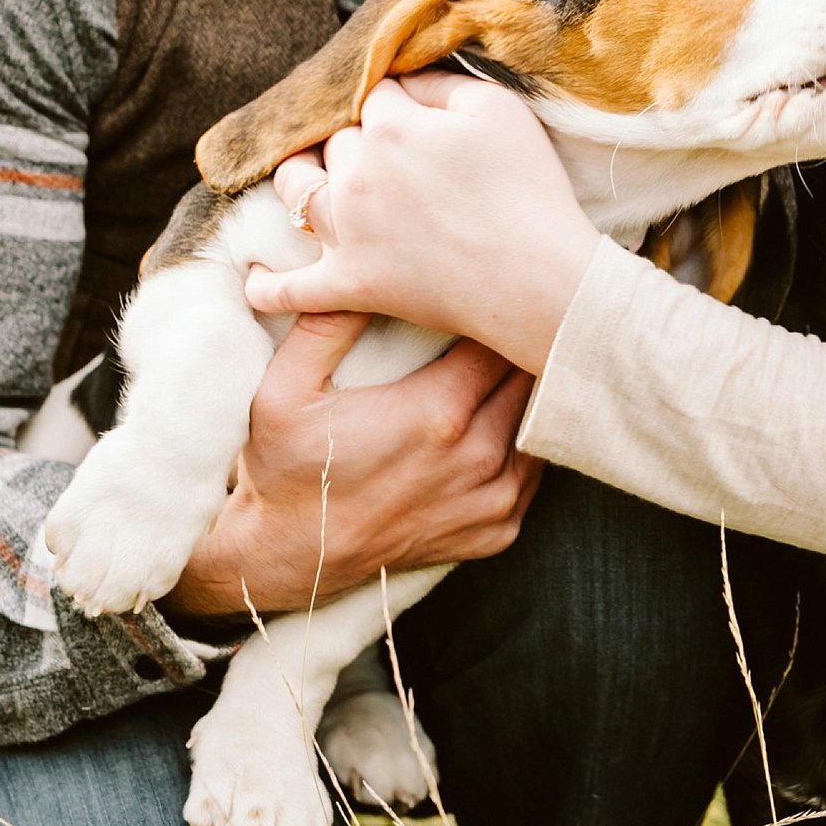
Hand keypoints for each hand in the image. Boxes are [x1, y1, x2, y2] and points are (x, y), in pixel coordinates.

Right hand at [164, 316, 541, 618]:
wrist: (288, 557)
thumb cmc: (284, 468)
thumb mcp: (284, 389)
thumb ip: (326, 324)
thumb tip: (358, 269)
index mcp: (438, 412)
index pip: (503, 341)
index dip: (497, 313)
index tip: (484, 295)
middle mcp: (477, 458)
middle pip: (530, 379)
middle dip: (518, 348)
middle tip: (503, 321)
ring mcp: (492, 501)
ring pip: (541, 424)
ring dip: (527, 395)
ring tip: (507, 367)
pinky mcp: (496, 532)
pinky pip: (535, 475)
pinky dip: (525, 446)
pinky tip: (502, 423)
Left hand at [245, 72, 602, 372]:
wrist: (535, 278)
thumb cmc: (527, 190)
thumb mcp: (498, 110)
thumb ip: (442, 83)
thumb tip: (404, 83)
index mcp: (391, 127)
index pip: (375, 95)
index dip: (398, 102)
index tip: (423, 119)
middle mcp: (355, 174)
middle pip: (336, 139)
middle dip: (356, 139)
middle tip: (393, 158)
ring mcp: (344, 233)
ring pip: (294, 192)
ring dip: (298, 181)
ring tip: (310, 182)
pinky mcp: (348, 284)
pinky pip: (287, 290)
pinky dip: (265, 285)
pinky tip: (253, 278)